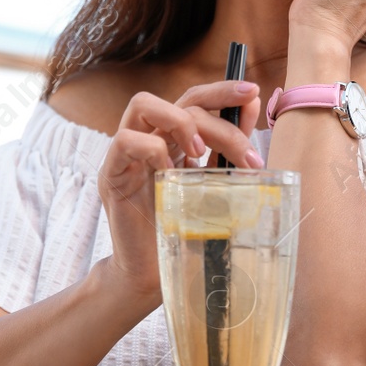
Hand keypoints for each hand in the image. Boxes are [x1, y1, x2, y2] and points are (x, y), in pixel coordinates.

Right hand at [96, 81, 262, 304]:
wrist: (150, 274)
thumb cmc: (181, 232)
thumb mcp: (213, 186)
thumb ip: (227, 150)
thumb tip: (254, 110)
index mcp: (173, 140)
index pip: (195, 99)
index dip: (223, 91)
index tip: (253, 93)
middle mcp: (149, 138)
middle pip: (179, 99)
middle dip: (218, 117)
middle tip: (245, 154)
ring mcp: (126, 154)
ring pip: (143, 104)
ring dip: (180, 122)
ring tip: (200, 153)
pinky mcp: (111, 174)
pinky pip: (125, 140)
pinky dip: (153, 149)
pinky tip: (170, 173)